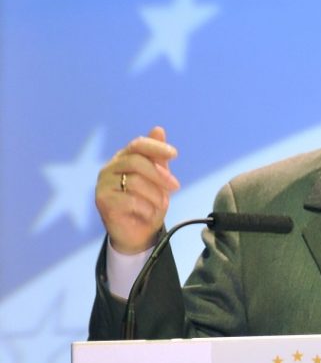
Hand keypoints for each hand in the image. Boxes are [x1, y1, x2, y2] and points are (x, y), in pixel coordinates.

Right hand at [94, 126, 179, 253]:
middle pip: (136, 162)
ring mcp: (103, 184)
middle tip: (175, 187)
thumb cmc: (148, 203)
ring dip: (155, 195)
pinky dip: (146, 208)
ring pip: (135, 182)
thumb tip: (158, 129)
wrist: (138, 233)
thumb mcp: (158, 179)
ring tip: (160, 205)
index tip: (174, 154)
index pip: (137, 144)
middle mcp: (109, 169)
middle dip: (160, 174)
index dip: (156, 147)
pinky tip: (148, 213)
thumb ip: (157, 157)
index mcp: (123, 159)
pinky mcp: (102, 201)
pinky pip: (130, 200)